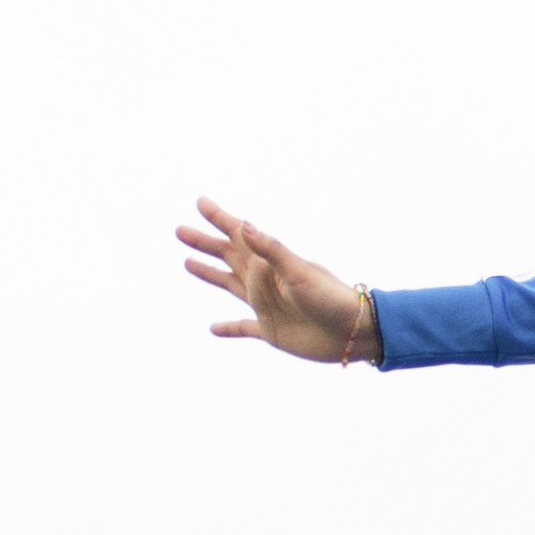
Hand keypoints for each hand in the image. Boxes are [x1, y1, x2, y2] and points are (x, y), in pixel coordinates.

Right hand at [177, 197, 376, 362]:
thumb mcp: (299, 272)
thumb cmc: (330, 299)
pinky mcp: (270, 330)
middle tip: (180, 230)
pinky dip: (228, 328)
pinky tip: (213, 329)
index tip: (201, 202)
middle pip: (227, 257)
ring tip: (188, 264)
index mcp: (270, 263)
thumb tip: (243, 224)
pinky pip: (243, 328)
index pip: (238, 236)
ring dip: (209, 274)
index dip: (220, 218)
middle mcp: (264, 281)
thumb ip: (271, 250)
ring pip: (229, 285)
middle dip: (205, 243)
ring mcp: (266, 305)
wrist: (354, 332)